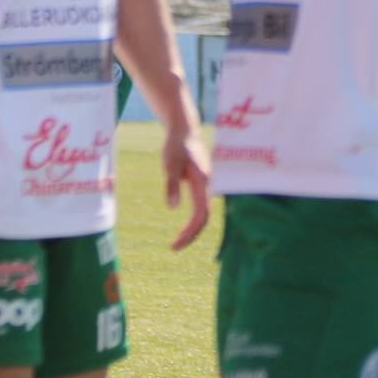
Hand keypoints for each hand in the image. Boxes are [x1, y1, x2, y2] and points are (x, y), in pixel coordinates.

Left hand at [161, 117, 211, 250]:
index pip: (201, 215)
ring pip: (205, 213)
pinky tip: (185, 226)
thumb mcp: (169, 164)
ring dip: (193, 229)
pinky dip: (194, 220)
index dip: (190, 232)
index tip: (175, 244)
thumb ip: (172, 185)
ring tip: (177, 241)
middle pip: (205, 217)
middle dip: (191, 235)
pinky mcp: (202, 184)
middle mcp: (208, 185)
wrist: (185, 129)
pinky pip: (202, 207)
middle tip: (174, 247)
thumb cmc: (175, 145)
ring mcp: (206, 185)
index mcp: (202, 182)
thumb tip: (172, 208)